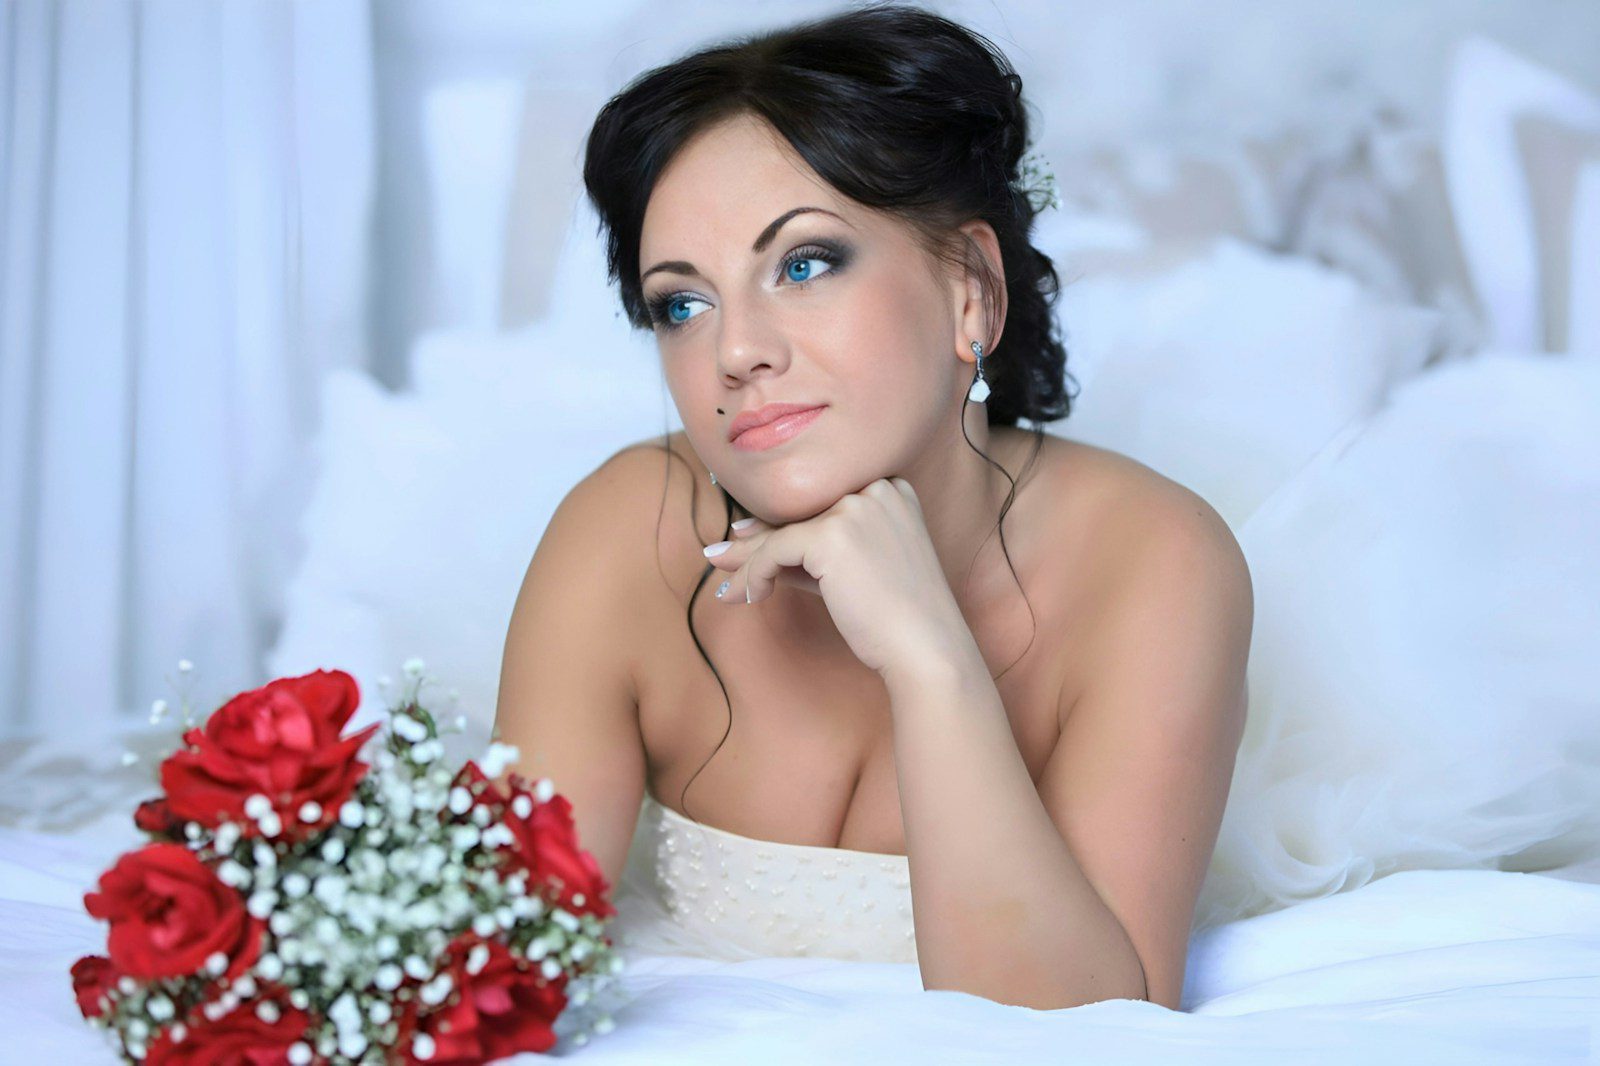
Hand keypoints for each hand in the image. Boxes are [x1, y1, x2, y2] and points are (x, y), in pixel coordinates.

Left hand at [701, 477, 974, 677]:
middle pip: (799, 516)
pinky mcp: (833, 535)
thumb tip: (748, 543)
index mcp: (893, 490)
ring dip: (747, 563)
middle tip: (719, 556)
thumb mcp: (853, 573)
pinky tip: (749, 598)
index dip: (781, 524)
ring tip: (723, 584)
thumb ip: (810, 554)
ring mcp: (856, 508)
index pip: (821, 506)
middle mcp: (876, 489)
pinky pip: (775, 552)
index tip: (746, 538)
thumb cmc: (896, 617)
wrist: (926, 648)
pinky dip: (753, 575)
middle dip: (756, 542)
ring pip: (782, 534)